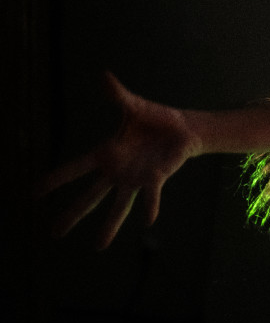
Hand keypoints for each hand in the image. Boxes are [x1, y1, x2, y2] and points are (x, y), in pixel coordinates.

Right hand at [35, 72, 199, 248]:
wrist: (183, 128)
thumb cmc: (156, 118)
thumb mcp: (135, 106)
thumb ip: (118, 95)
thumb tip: (104, 75)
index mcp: (106, 152)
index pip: (75, 168)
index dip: (55, 179)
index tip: (33, 193)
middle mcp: (117, 170)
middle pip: (90, 196)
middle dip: (72, 214)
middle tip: (54, 233)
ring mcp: (135, 178)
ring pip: (118, 205)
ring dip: (109, 225)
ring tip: (99, 246)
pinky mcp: (156, 178)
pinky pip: (151, 196)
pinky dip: (150, 207)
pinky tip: (147, 221)